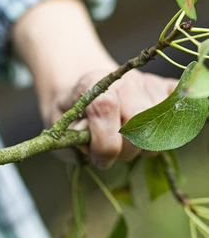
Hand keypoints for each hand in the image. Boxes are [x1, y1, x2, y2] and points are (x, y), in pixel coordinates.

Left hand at [12, 0, 176, 168]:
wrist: (82, 88)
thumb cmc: (70, 113)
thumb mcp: (58, 126)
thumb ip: (71, 135)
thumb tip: (90, 142)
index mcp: (93, 84)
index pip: (105, 108)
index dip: (103, 142)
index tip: (97, 157)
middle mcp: (124, 79)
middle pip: (139, 123)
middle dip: (124, 150)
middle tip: (111, 151)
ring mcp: (148, 83)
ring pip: (160, 128)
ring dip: (143, 145)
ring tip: (125, 140)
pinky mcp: (166, 89)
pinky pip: (179, 113)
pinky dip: (166, 129)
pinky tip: (145, 130)